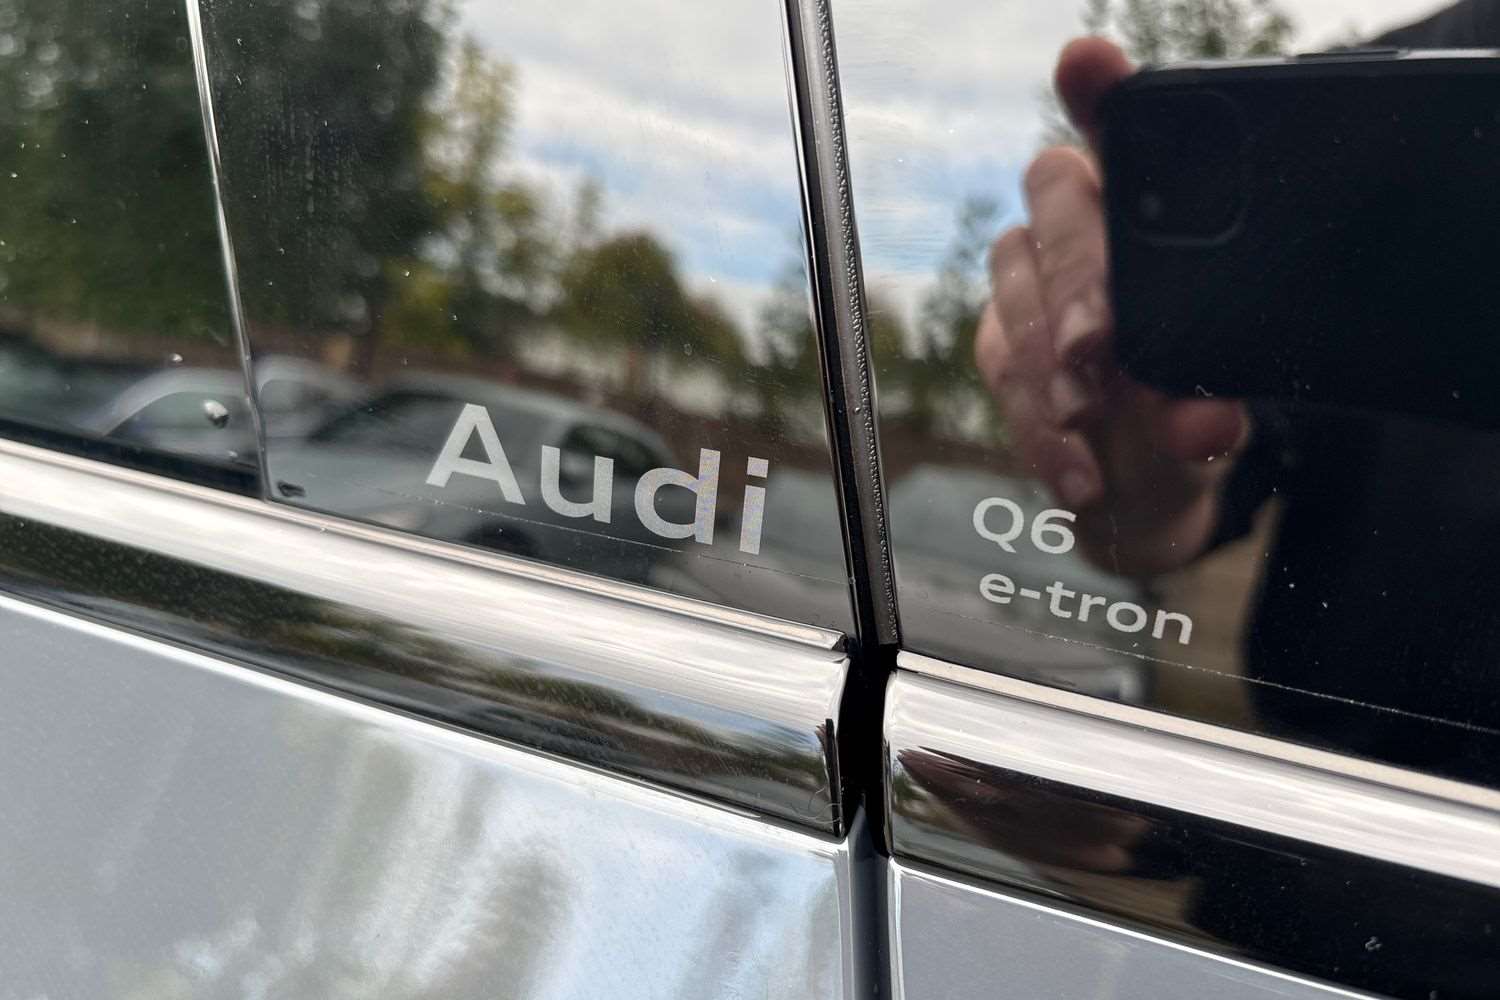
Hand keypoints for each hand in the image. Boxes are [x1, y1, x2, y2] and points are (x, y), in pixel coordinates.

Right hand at [976, 37, 1248, 575]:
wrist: (1147, 491)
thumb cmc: (1190, 413)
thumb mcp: (1219, 405)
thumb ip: (1211, 406)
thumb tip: (1204, 427)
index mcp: (1150, 206)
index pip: (1121, 129)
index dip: (1098, 92)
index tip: (1086, 64)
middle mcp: (1080, 224)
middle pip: (1053, 195)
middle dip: (1075, 270)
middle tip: (1097, 345)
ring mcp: (1030, 285)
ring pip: (1014, 287)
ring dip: (1049, 358)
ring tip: (1090, 422)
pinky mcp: (1000, 348)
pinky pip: (1002, 373)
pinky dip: (1039, 429)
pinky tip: (1078, 474)